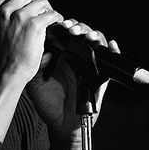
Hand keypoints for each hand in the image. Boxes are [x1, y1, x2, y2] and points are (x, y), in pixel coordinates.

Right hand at [0, 0, 63, 83]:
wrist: (8, 71)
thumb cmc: (4, 55)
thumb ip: (4, 16)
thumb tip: (21, 7)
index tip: (30, 5)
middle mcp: (6, 11)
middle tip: (42, 9)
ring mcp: (19, 16)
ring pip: (41, 1)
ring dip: (48, 8)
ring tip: (50, 17)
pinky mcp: (33, 25)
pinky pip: (51, 13)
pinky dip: (57, 17)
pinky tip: (57, 22)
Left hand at [25, 18, 119, 144]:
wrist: (61, 124)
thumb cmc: (48, 104)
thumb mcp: (35, 83)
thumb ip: (37, 66)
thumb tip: (45, 50)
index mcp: (61, 57)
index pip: (66, 35)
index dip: (64, 26)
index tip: (59, 25)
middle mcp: (76, 59)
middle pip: (82, 35)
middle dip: (78, 28)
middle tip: (70, 29)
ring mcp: (89, 67)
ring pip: (96, 44)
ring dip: (93, 35)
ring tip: (86, 36)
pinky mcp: (100, 78)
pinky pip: (110, 62)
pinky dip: (113, 51)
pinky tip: (110, 44)